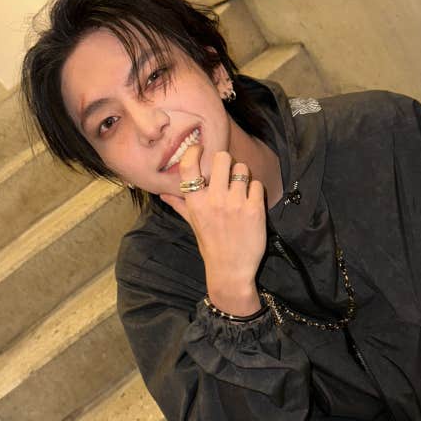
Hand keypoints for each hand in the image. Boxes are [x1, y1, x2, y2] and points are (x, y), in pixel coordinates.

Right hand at [160, 144, 265, 315]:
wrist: (231, 270)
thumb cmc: (211, 246)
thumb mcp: (192, 224)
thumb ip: (180, 205)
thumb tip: (163, 194)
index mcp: (195, 202)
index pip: (190, 165)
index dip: (195, 151)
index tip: (201, 149)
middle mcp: (214, 199)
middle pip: (222, 158)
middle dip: (226, 162)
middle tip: (227, 174)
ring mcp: (235, 203)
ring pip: (243, 168)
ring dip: (243, 176)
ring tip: (240, 190)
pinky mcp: (254, 209)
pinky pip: (257, 184)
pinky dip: (255, 191)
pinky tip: (250, 203)